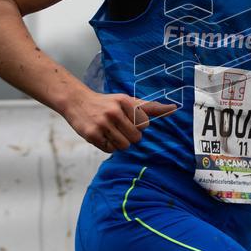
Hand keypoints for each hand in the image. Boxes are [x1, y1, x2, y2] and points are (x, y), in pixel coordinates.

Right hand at [62, 91, 176, 152]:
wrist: (76, 102)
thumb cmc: (107, 103)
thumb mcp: (127, 100)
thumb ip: (150, 107)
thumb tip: (174, 108)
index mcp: (125, 101)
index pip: (145, 124)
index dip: (138, 125)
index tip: (128, 119)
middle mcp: (114, 111)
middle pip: (136, 138)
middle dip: (130, 136)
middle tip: (119, 127)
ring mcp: (102, 123)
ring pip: (124, 146)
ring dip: (119, 143)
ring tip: (111, 132)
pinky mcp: (92, 135)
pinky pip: (110, 150)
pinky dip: (108, 146)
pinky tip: (102, 135)